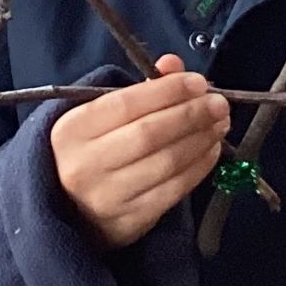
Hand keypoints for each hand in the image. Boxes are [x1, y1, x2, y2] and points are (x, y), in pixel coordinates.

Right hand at [49, 55, 230, 248]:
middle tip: (219, 103)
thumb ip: (136, 91)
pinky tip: (212, 149)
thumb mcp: (95, 117)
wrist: (64, 212)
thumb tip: (174, 65)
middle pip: (149, 134)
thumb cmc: (84, 153)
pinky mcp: (131, 220)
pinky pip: (174, 190)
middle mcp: (86, 164)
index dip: (167, 91)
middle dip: (191, 114)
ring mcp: (108, 196)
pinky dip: (199, 167)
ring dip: (201, 139)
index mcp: (72, 130)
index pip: (126, 104)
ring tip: (220, 123)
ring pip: (166, 163)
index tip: (198, 82)